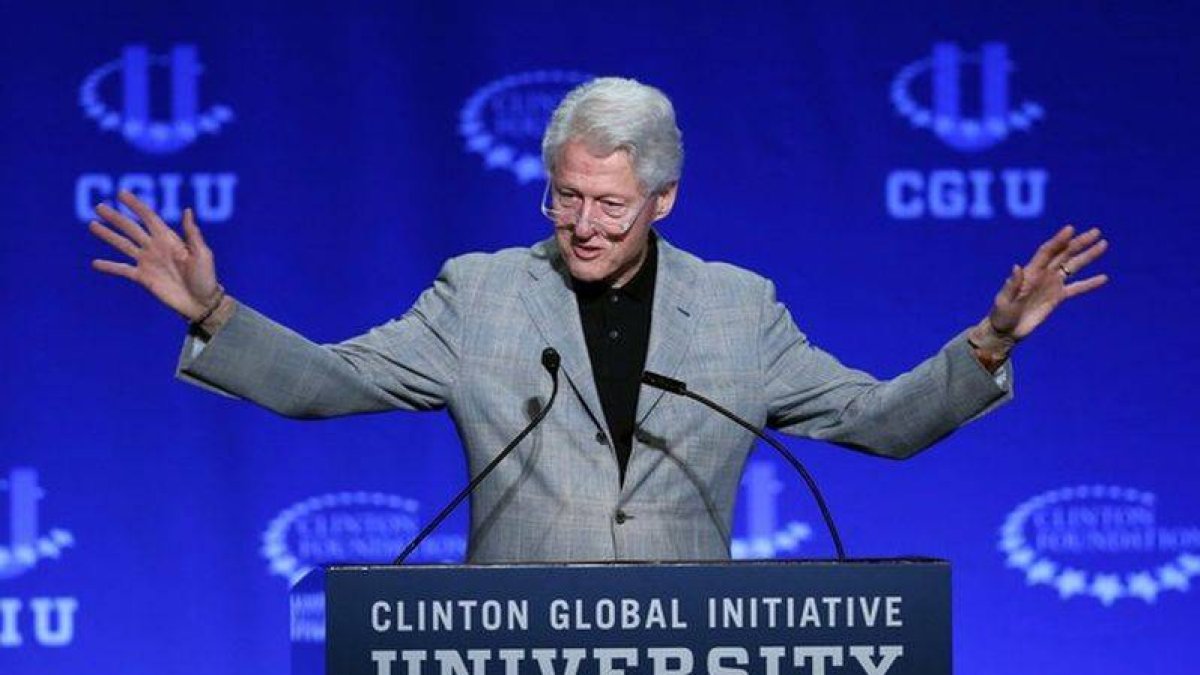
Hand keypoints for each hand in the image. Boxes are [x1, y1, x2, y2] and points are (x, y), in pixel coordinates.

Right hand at [89, 191, 220, 320]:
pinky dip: (109, 266)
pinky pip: (123, 270)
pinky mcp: (143, 278)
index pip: (149, 218)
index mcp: (169, 239)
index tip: (121, 193)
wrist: (201, 303)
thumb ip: (192, 234)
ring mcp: (148, 262)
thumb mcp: (202, 254)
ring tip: (92, 225)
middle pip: (131, 228)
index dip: (135, 205)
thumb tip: (187, 210)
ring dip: (108, 235)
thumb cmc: (206, 278)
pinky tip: (94, 263)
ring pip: (123, 245)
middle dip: (116, 217)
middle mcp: (155, 248)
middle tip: (99, 206)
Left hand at [976, 225, 1108, 349]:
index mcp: (1030, 272)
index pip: (1047, 251)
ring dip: (1088, 256)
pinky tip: (1104, 278)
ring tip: (1103, 244)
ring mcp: (1051, 285)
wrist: (1006, 330)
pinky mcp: (1057, 298)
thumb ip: (1012, 285)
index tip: (1070, 229)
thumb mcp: (1004, 300)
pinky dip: (1089, 283)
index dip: (1058, 240)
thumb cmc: (1001, 314)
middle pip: (1064, 254)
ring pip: (1073, 266)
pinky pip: (1077, 288)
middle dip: (1079, 242)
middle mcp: (1043, 274)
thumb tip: (1017, 267)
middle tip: (1096, 232)